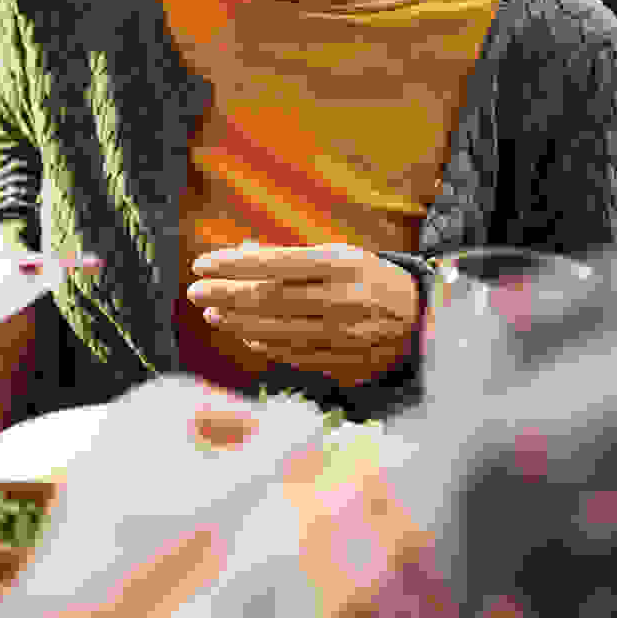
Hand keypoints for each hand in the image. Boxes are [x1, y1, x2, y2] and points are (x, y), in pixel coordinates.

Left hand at [183, 243, 421, 387]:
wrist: (421, 319)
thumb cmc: (369, 279)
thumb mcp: (339, 256)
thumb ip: (290, 258)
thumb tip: (239, 253)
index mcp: (344, 265)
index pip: (275, 263)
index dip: (233, 265)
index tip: (201, 264)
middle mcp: (345, 300)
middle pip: (270, 299)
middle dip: (225, 294)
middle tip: (195, 291)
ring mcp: (346, 336)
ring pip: (277, 331)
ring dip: (237, 322)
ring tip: (213, 312)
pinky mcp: (346, 364)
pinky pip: (293, 355)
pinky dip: (263, 343)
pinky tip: (244, 332)